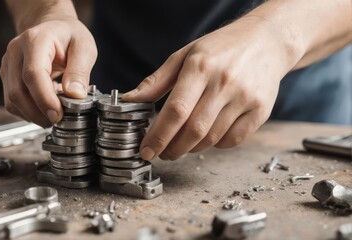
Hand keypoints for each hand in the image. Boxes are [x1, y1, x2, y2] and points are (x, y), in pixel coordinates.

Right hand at [0, 18, 96, 126]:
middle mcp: (15, 52)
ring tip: (54, 114)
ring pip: (12, 100)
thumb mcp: (84, 47)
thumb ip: (80, 70)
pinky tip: (44, 107)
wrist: (52, 27)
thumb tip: (75, 94)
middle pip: (17, 91)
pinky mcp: (7, 77)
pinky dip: (28, 111)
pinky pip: (12, 102)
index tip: (58, 114)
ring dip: (33, 115)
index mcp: (35, 41)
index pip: (33, 74)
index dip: (44, 98)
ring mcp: (8, 65)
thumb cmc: (68, 35)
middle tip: (58, 120)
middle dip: (38, 113)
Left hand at [123, 17, 300, 159]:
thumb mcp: (185, 55)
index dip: (158, 135)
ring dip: (191, 148)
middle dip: (172, 148)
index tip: (146, 150)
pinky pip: (233, 140)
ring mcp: (246, 98)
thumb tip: (131, 100)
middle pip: (194, 130)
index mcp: (201, 67)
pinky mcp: (261, 110)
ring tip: (181, 144)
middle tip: (162, 153)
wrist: (267, 41)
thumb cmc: (221, 48)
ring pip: (212, 138)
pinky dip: (215, 145)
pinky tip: (206, 138)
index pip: (176, 110)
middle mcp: (225, 83)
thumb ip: (157, 80)